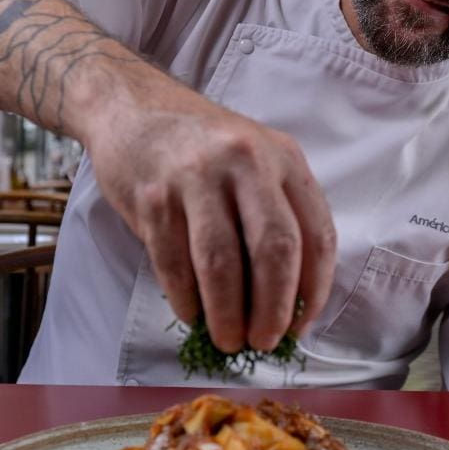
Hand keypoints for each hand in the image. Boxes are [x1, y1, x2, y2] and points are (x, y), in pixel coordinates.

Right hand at [83, 81, 336, 354]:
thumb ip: (277, 215)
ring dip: (226, 314)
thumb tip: (288, 301)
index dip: (313, 291)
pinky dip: (185, 298)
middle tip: (263, 342)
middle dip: (272, 309)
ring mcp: (196, 176)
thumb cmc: (202, 147)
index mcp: (283, 158)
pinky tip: (191, 313)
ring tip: (227, 339)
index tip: (300, 327)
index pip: (316, 235)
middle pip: (274, 250)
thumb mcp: (256, 161)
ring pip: (220, 262)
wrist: (132, 107)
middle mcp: (245, 161)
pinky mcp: (153, 195)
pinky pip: (173, 262)